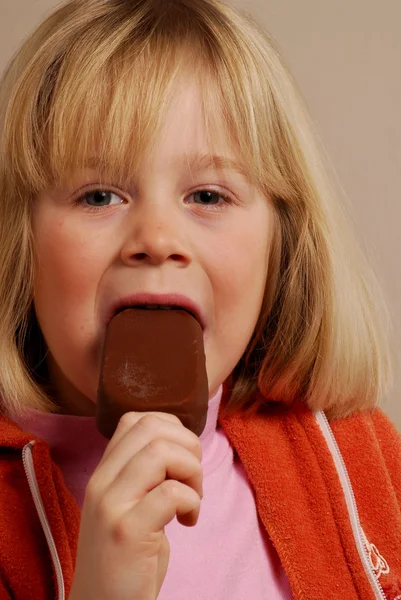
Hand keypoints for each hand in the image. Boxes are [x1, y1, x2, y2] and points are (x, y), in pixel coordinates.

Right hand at [68, 411, 202, 599]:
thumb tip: (182, 442)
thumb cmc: (126, 556)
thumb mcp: (129, 504)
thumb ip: (143, 472)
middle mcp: (101, 481)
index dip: (172, 429)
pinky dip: (192, 502)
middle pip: (152, 427)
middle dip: (188, 445)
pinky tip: (188, 521)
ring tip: (193, 499)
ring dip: (192, 472)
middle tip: (192, 479)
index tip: (182, 459)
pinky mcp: (127, 532)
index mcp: (104, 472)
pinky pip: (171, 493)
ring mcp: (111, 505)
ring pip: (161, 452)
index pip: (136, 419)